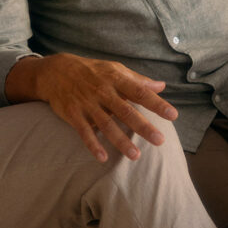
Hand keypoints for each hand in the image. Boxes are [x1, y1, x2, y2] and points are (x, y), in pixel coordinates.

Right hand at [9, 53, 176, 161]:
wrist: (55, 71)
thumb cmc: (91, 71)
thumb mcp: (114, 70)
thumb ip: (138, 80)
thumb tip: (161, 86)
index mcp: (115, 79)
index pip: (140, 92)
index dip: (156, 104)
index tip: (172, 115)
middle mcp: (102, 91)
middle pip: (126, 111)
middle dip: (143, 126)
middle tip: (160, 140)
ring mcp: (87, 104)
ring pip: (106, 125)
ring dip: (121, 141)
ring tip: (135, 155)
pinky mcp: (73, 114)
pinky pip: (84, 132)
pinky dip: (93, 144)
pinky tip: (102, 157)